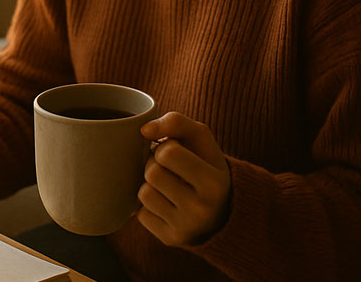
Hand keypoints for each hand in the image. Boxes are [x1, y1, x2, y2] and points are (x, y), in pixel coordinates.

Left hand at [136, 112, 232, 247]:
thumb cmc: (205, 165)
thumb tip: (144, 130)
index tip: (177, 151)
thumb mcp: (201, 140)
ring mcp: (185, 228)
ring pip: (144, 193)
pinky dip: (147, 205)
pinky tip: (165, 203)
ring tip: (167, 185)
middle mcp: (202, 210)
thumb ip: (176, 122)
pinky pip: (140, 213)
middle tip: (169, 168)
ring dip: (149, 184)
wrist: (220, 211)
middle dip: (155, 164)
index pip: (169, 152)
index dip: (167, 146)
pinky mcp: (169, 239)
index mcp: (214, 182)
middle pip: (152, 172)